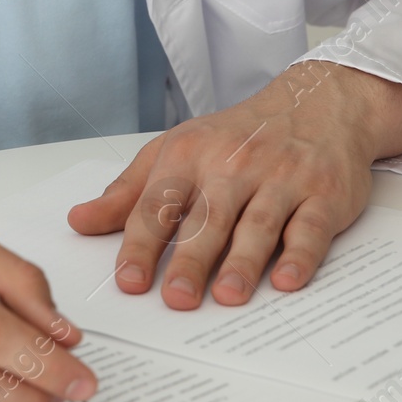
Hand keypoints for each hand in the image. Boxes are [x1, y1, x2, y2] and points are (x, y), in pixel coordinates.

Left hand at [67, 62, 401, 308]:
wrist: (318, 103)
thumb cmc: (237, 136)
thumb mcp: (175, 150)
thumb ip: (128, 191)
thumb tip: (79, 221)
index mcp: (189, 156)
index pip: (158, 205)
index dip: (141, 244)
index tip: (129, 281)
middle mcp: (234, 165)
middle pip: (207, 218)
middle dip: (190, 260)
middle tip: (176, 299)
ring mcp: (281, 179)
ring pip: (257, 224)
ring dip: (242, 262)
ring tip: (227, 296)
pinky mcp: (323, 194)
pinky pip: (310, 227)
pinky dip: (300, 254)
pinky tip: (287, 280)